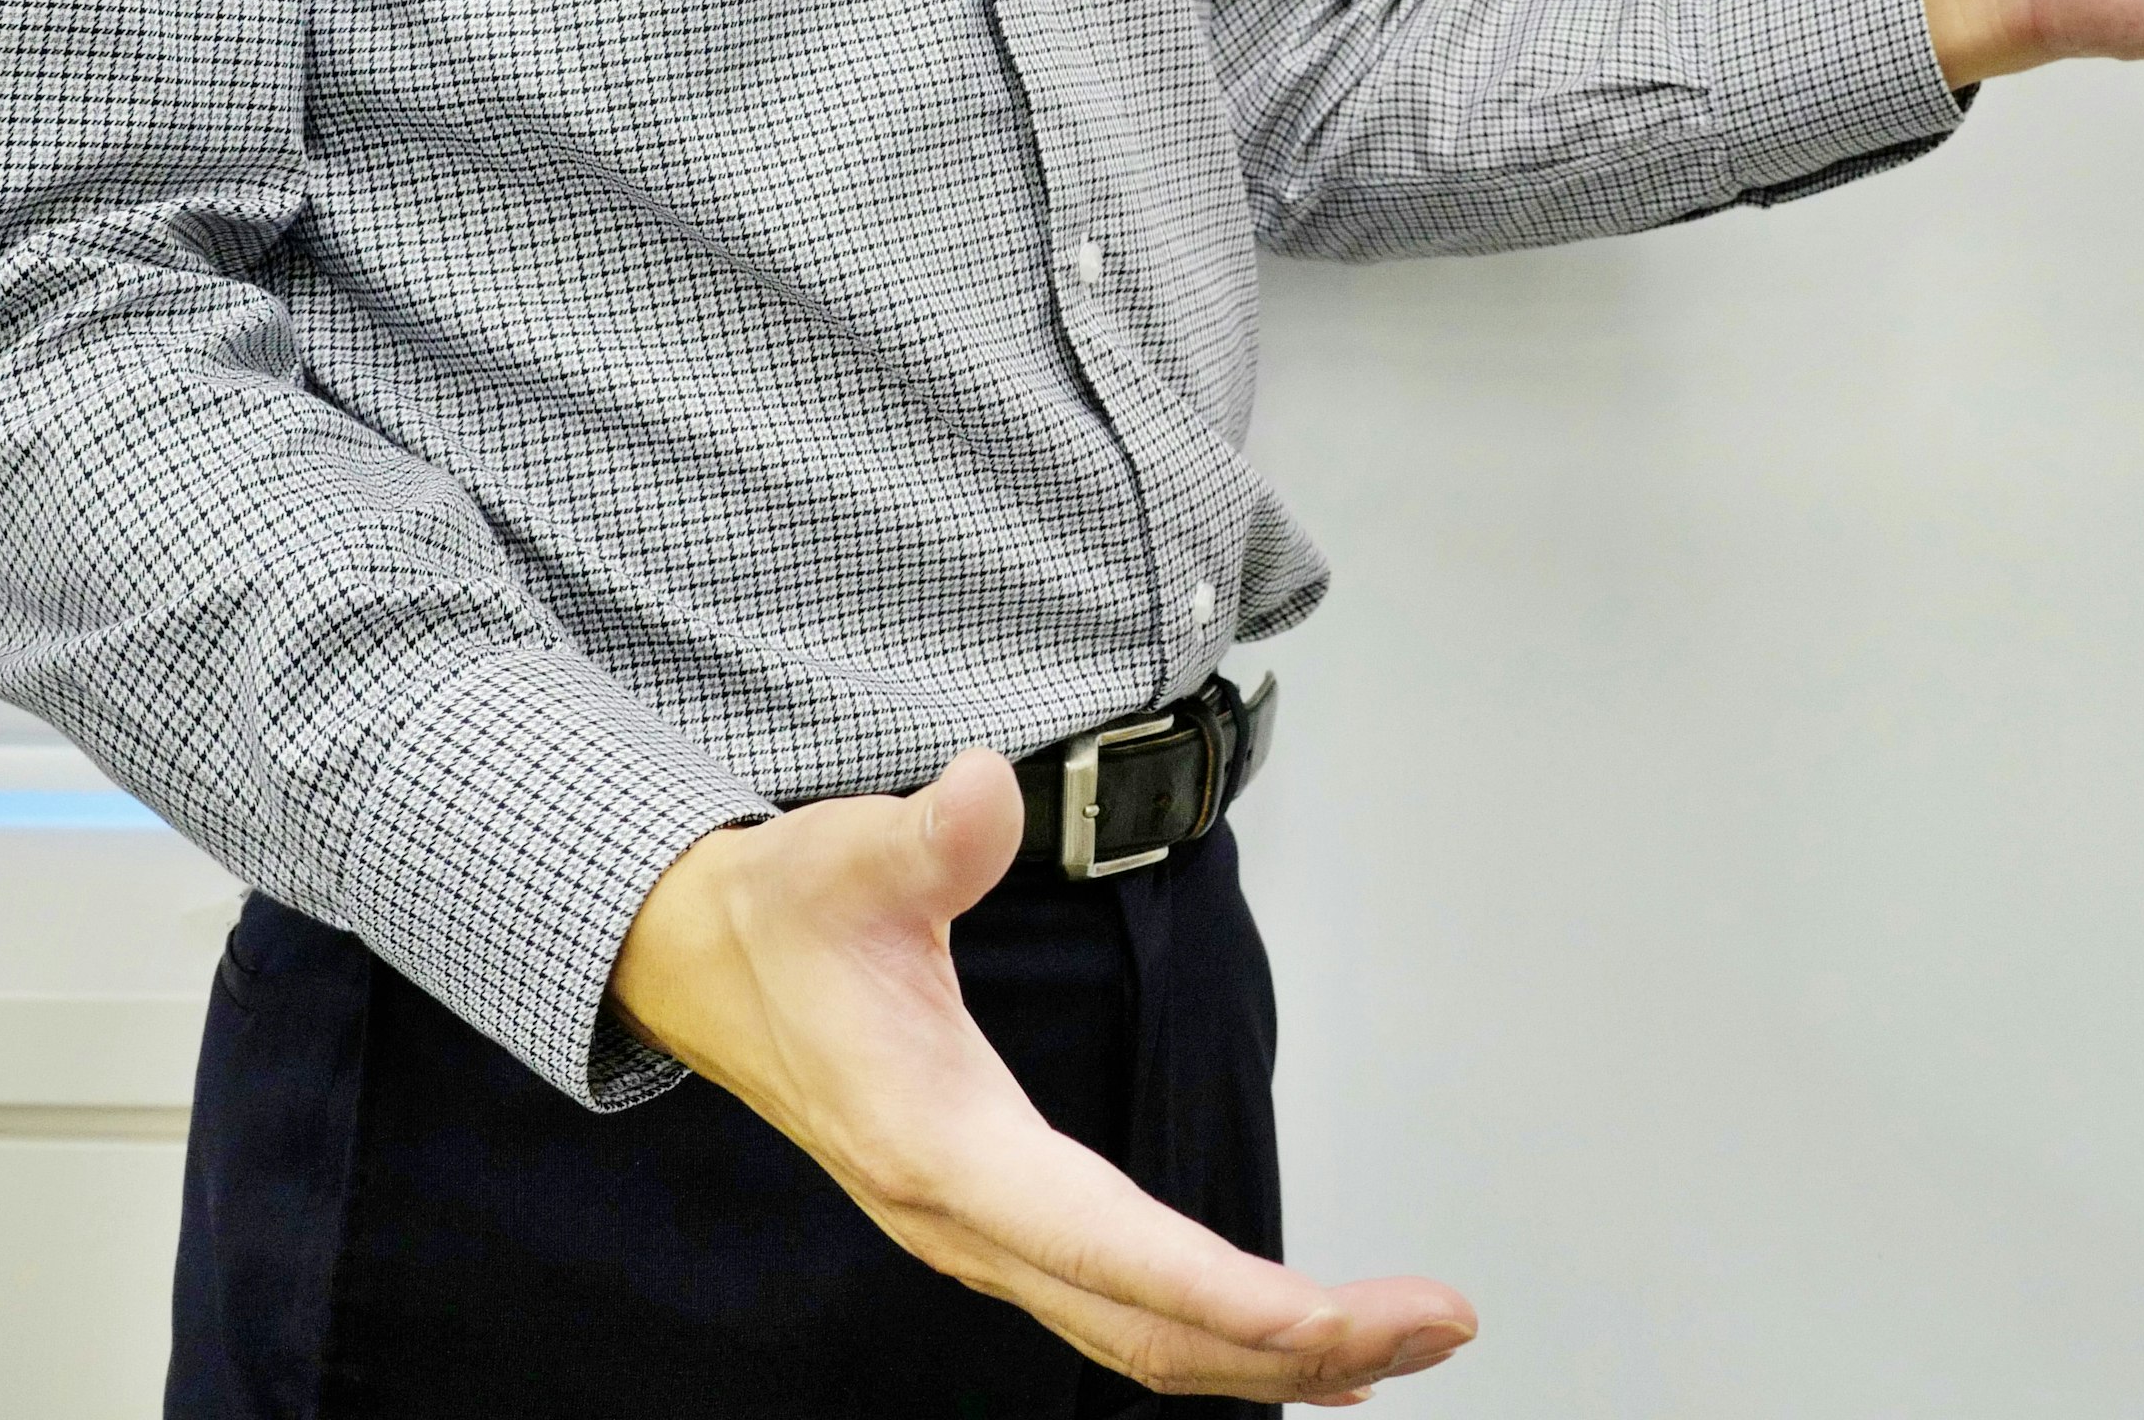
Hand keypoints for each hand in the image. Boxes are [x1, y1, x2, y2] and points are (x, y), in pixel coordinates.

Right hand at [609, 753, 1475, 1406]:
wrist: (703, 962)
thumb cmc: (787, 914)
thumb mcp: (842, 854)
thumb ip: (926, 835)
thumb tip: (985, 787)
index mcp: (940, 1145)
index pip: (1103, 1246)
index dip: (1223, 1292)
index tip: (1332, 1316)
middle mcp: (966, 1221)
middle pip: (1148, 1328)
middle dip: (1300, 1344)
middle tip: (1440, 1324)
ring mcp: (983, 1238)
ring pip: (1144, 1338)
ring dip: (1279, 1356)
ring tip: (1411, 1340)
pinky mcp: (1001, 1228)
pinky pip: (1127, 1314)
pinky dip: (1225, 1337)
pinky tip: (1309, 1340)